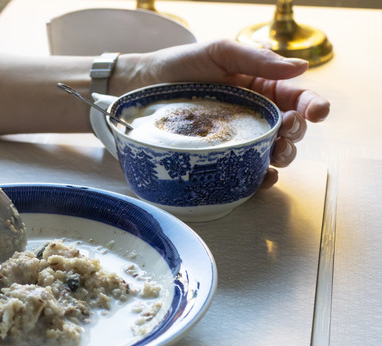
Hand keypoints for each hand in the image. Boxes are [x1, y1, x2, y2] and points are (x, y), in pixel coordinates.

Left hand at [136, 39, 329, 187]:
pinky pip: (246, 172)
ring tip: (276, 153)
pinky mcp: (219, 157)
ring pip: (273, 152)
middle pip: (290, 129)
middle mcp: (254, 115)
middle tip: (286, 130)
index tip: (317, 112)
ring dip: (283, 156)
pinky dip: (260, 178)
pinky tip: (263, 177)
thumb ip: (257, 59)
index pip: (297, 98)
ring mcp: (237, 138)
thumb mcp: (219, 52)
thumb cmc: (182, 65)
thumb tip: (300, 67)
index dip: (313, 106)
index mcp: (261, 88)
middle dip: (296, 133)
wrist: (143, 85)